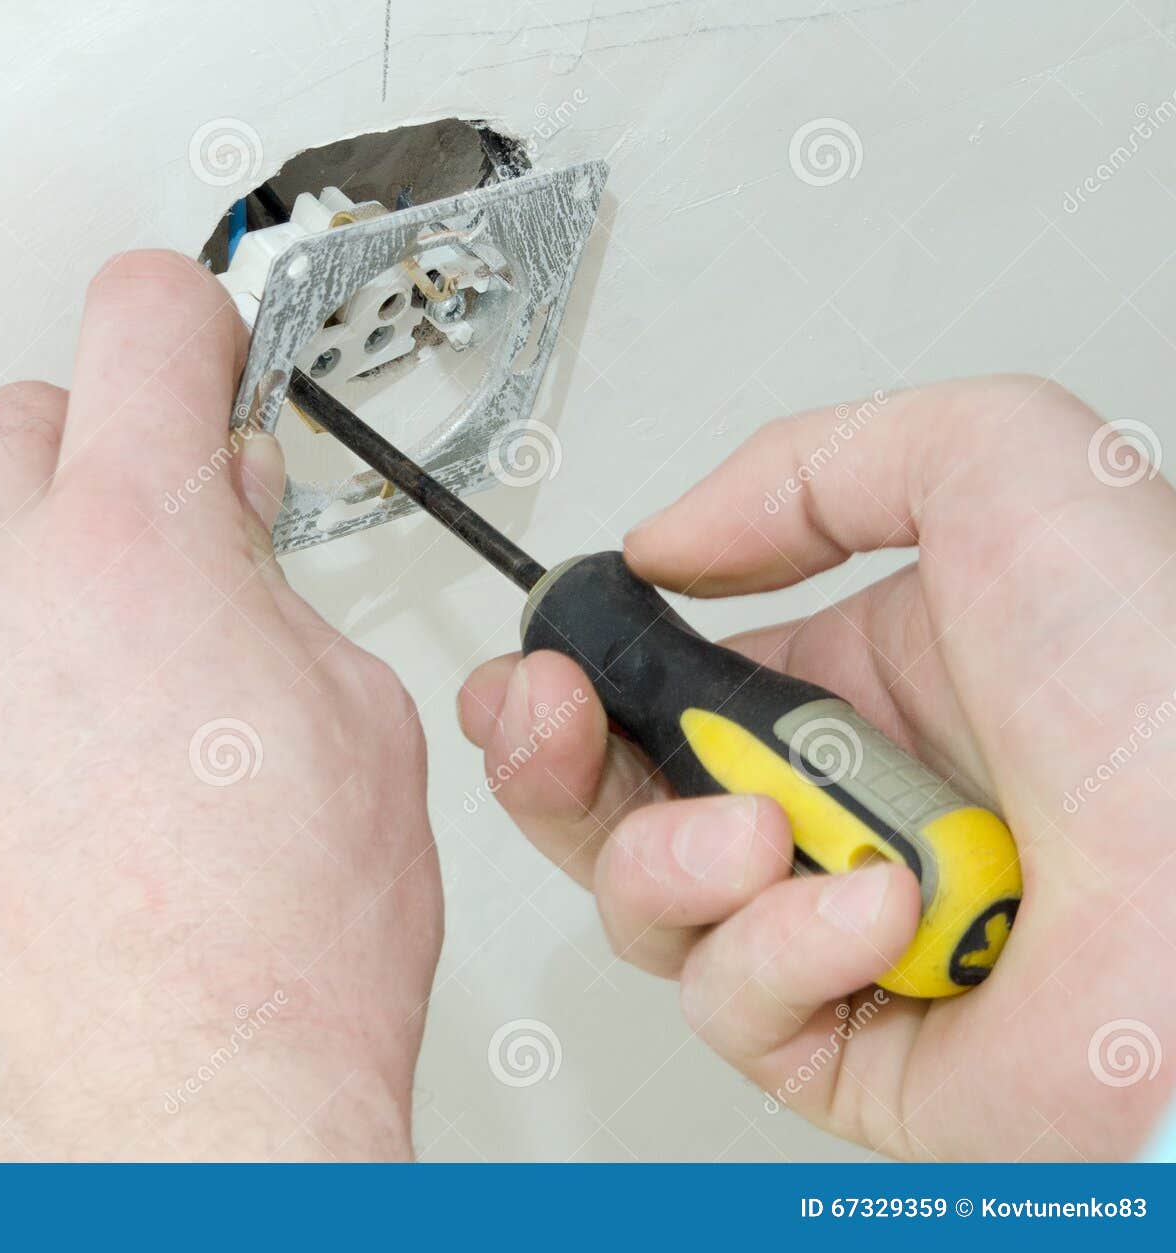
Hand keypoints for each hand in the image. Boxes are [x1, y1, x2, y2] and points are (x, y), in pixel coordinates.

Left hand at [0, 251, 440, 1160]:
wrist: (173, 1133)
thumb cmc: (278, 962)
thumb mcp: (356, 718)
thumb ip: (272, 585)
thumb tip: (229, 540)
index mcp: (134, 546)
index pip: (143, 321)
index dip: (193, 321)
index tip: (204, 351)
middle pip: (24, 423)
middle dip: (109, 454)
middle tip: (176, 529)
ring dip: (34, 570)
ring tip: (118, 680)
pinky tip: (53, 771)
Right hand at [458, 376, 1175, 1159]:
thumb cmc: (1166, 687)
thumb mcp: (997, 466)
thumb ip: (808, 464)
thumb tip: (668, 544)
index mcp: (847, 691)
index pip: (653, 690)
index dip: (567, 678)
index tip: (534, 659)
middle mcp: (829, 812)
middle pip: (610, 801)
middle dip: (547, 759)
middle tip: (545, 719)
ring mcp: (831, 931)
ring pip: (644, 904)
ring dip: (673, 854)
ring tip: (766, 830)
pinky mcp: (845, 1045)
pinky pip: (729, 1000)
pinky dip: (785, 949)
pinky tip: (879, 915)